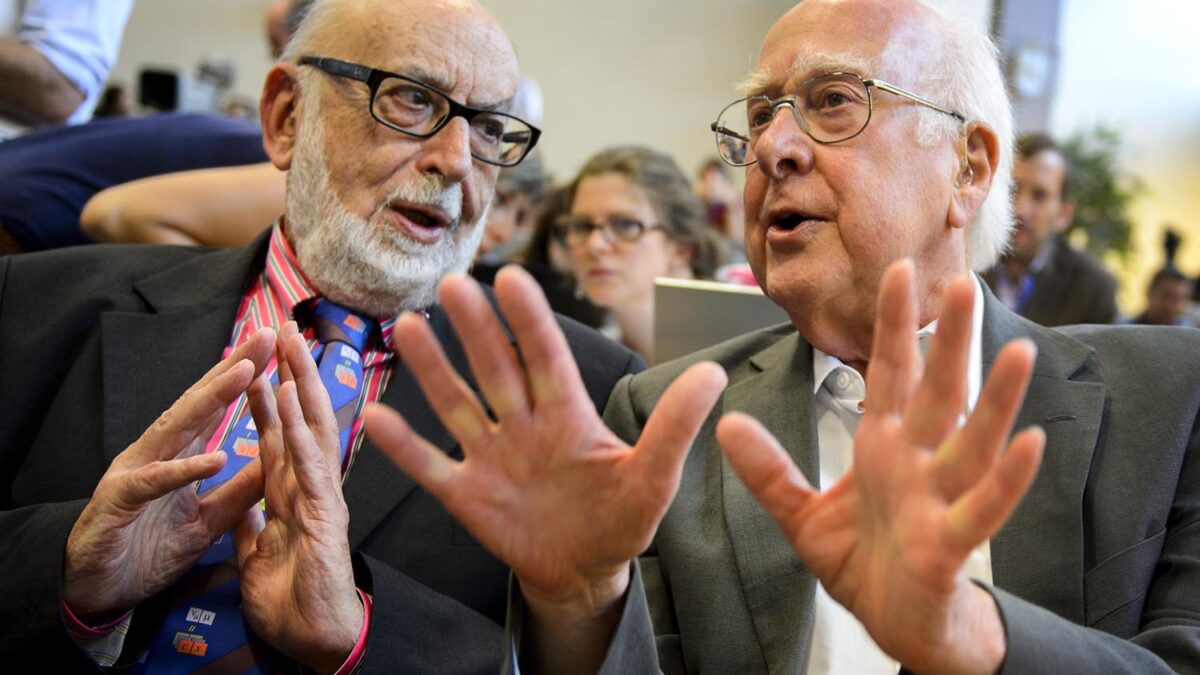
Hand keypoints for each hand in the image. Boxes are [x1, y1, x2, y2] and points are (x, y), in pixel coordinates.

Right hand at [62, 328, 274, 615]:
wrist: (100, 591)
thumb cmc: (148, 550)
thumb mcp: (206, 520)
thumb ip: (237, 492)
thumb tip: (274, 463)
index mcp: (178, 456)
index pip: (217, 409)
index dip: (245, 380)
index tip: (278, 350)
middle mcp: (157, 454)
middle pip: (200, 404)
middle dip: (233, 369)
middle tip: (266, 336)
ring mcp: (135, 472)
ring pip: (178, 428)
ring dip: (212, 400)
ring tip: (246, 372)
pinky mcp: (120, 501)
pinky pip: (155, 482)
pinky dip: (184, 470)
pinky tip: (214, 457)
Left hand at [234, 324, 361, 671]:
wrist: (317, 641)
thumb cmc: (294, 604)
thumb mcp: (257, 558)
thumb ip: (251, 527)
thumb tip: (239, 504)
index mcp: (294, 497)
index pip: (281, 438)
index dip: (271, 401)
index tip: (262, 365)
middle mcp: (312, 489)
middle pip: (303, 421)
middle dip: (292, 375)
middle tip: (283, 330)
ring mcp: (323, 497)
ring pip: (313, 430)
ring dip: (302, 384)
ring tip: (292, 343)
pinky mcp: (325, 514)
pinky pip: (310, 465)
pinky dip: (301, 429)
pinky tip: (295, 398)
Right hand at [363, 267, 724, 662]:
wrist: (585, 571)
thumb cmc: (621, 519)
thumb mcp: (654, 476)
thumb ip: (674, 426)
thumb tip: (714, 373)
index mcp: (567, 414)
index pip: (545, 357)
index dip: (529, 319)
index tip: (510, 278)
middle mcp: (524, 425)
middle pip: (496, 369)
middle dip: (475, 329)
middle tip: (452, 284)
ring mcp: (492, 457)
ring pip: (458, 405)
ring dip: (433, 370)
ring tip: (409, 327)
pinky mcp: (467, 495)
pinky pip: (431, 467)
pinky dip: (406, 445)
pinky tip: (374, 417)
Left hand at [718, 260, 1044, 674]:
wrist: (895, 626)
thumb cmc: (864, 565)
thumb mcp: (801, 515)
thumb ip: (769, 470)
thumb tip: (727, 424)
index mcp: (884, 447)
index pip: (888, 374)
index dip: (892, 325)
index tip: (896, 272)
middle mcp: (917, 463)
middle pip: (936, 391)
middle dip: (948, 340)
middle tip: (962, 282)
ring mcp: (939, 500)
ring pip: (971, 442)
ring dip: (994, 400)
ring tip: (1017, 352)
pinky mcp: (951, 544)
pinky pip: (983, 508)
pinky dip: (1007, 479)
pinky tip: (1028, 443)